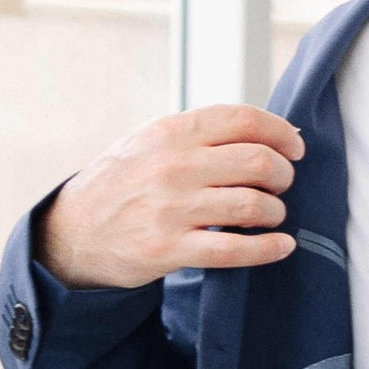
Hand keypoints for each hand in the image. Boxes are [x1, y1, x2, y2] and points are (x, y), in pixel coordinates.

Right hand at [34, 106, 303, 287]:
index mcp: (171, 132)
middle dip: (283, 174)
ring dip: (276, 211)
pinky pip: (235, 249)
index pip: (243, 119)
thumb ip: (200, 135)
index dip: (281, 132)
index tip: (295, 147)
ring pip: (253, 205)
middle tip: (282, 184)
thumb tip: (269, 132)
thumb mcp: (151, 142)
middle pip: (258, 161)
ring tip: (272, 215)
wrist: (73, 232)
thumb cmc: (123, 183)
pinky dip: (269, 249)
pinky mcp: (170, 249)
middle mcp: (173, 166)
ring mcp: (171, 209)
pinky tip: (281, 246)